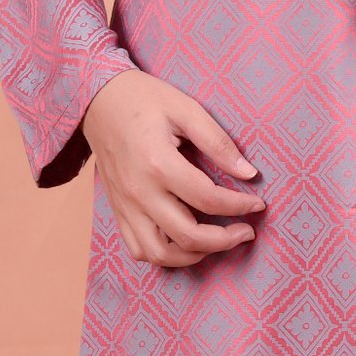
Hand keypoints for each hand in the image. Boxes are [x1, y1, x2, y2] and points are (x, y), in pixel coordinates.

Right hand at [79, 69, 265, 266]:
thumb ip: (218, 142)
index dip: (240, 206)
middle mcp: (140, 192)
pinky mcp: (118, 211)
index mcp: (158, 163)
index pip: (209, 199)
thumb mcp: (186, 109)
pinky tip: (186, 242)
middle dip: (225, 240)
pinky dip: (165, 255)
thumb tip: (249, 173)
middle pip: (187, 236)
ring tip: (218, 242)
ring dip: (195, 255)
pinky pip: (140, 249)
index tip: (258, 203)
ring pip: (160, 254)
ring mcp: (126, 206)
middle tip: (247, 231)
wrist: (96, 101)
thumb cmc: (143, 99)